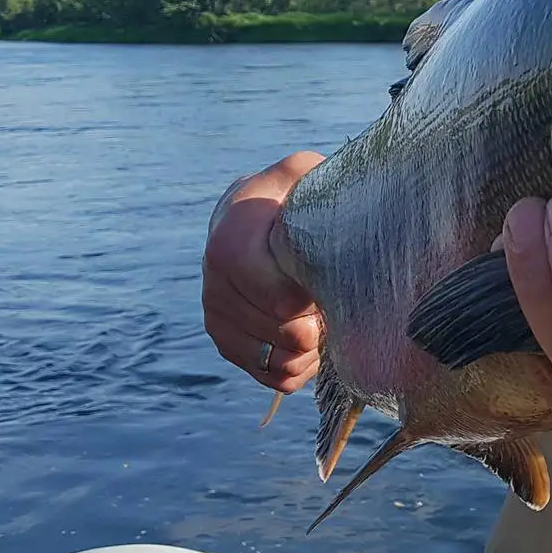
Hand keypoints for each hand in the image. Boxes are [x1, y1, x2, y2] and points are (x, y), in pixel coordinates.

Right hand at [202, 151, 326, 395]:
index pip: (277, 296)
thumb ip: (310, 176)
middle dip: (320, 322)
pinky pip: (274, 377)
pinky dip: (301, 366)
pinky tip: (313, 339)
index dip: (311, 300)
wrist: (250, 221)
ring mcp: (218, 318)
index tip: (327, 285)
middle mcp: (215, 283)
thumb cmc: (287, 197)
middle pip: (283, 331)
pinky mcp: (228, 346)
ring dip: (313, 347)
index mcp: (231, 242)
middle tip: (336, 300)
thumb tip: (335, 194)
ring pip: (279, 359)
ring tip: (326, 317)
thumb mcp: (300, 175)